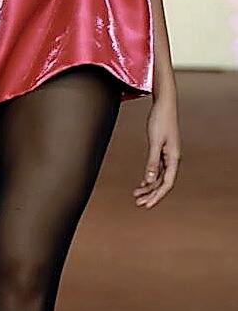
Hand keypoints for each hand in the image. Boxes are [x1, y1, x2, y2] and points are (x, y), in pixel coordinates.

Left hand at [133, 87, 180, 209]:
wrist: (164, 104)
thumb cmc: (160, 120)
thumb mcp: (155, 142)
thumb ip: (152, 162)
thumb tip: (149, 180)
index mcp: (174, 158)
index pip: (167, 183)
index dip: (157, 196)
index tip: (147, 205)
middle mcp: (173, 159)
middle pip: (163, 183)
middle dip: (151, 194)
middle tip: (139, 204)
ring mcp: (168, 155)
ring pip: (160, 177)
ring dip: (149, 187)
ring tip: (136, 195)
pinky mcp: (163, 150)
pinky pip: (157, 169)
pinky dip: (149, 177)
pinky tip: (142, 183)